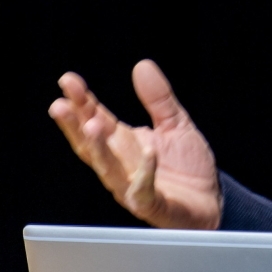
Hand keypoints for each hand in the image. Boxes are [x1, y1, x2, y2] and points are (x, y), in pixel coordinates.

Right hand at [49, 60, 222, 229]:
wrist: (211, 202)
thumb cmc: (187, 168)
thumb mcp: (175, 124)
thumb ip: (158, 98)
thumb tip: (142, 66)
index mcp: (122, 143)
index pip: (95, 119)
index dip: (81, 101)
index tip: (68, 81)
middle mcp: (121, 166)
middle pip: (90, 145)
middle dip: (74, 125)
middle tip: (60, 106)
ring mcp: (133, 188)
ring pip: (108, 170)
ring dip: (98, 149)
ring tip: (91, 126)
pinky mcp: (153, 206)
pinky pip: (144, 191)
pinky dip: (145, 173)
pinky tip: (148, 151)